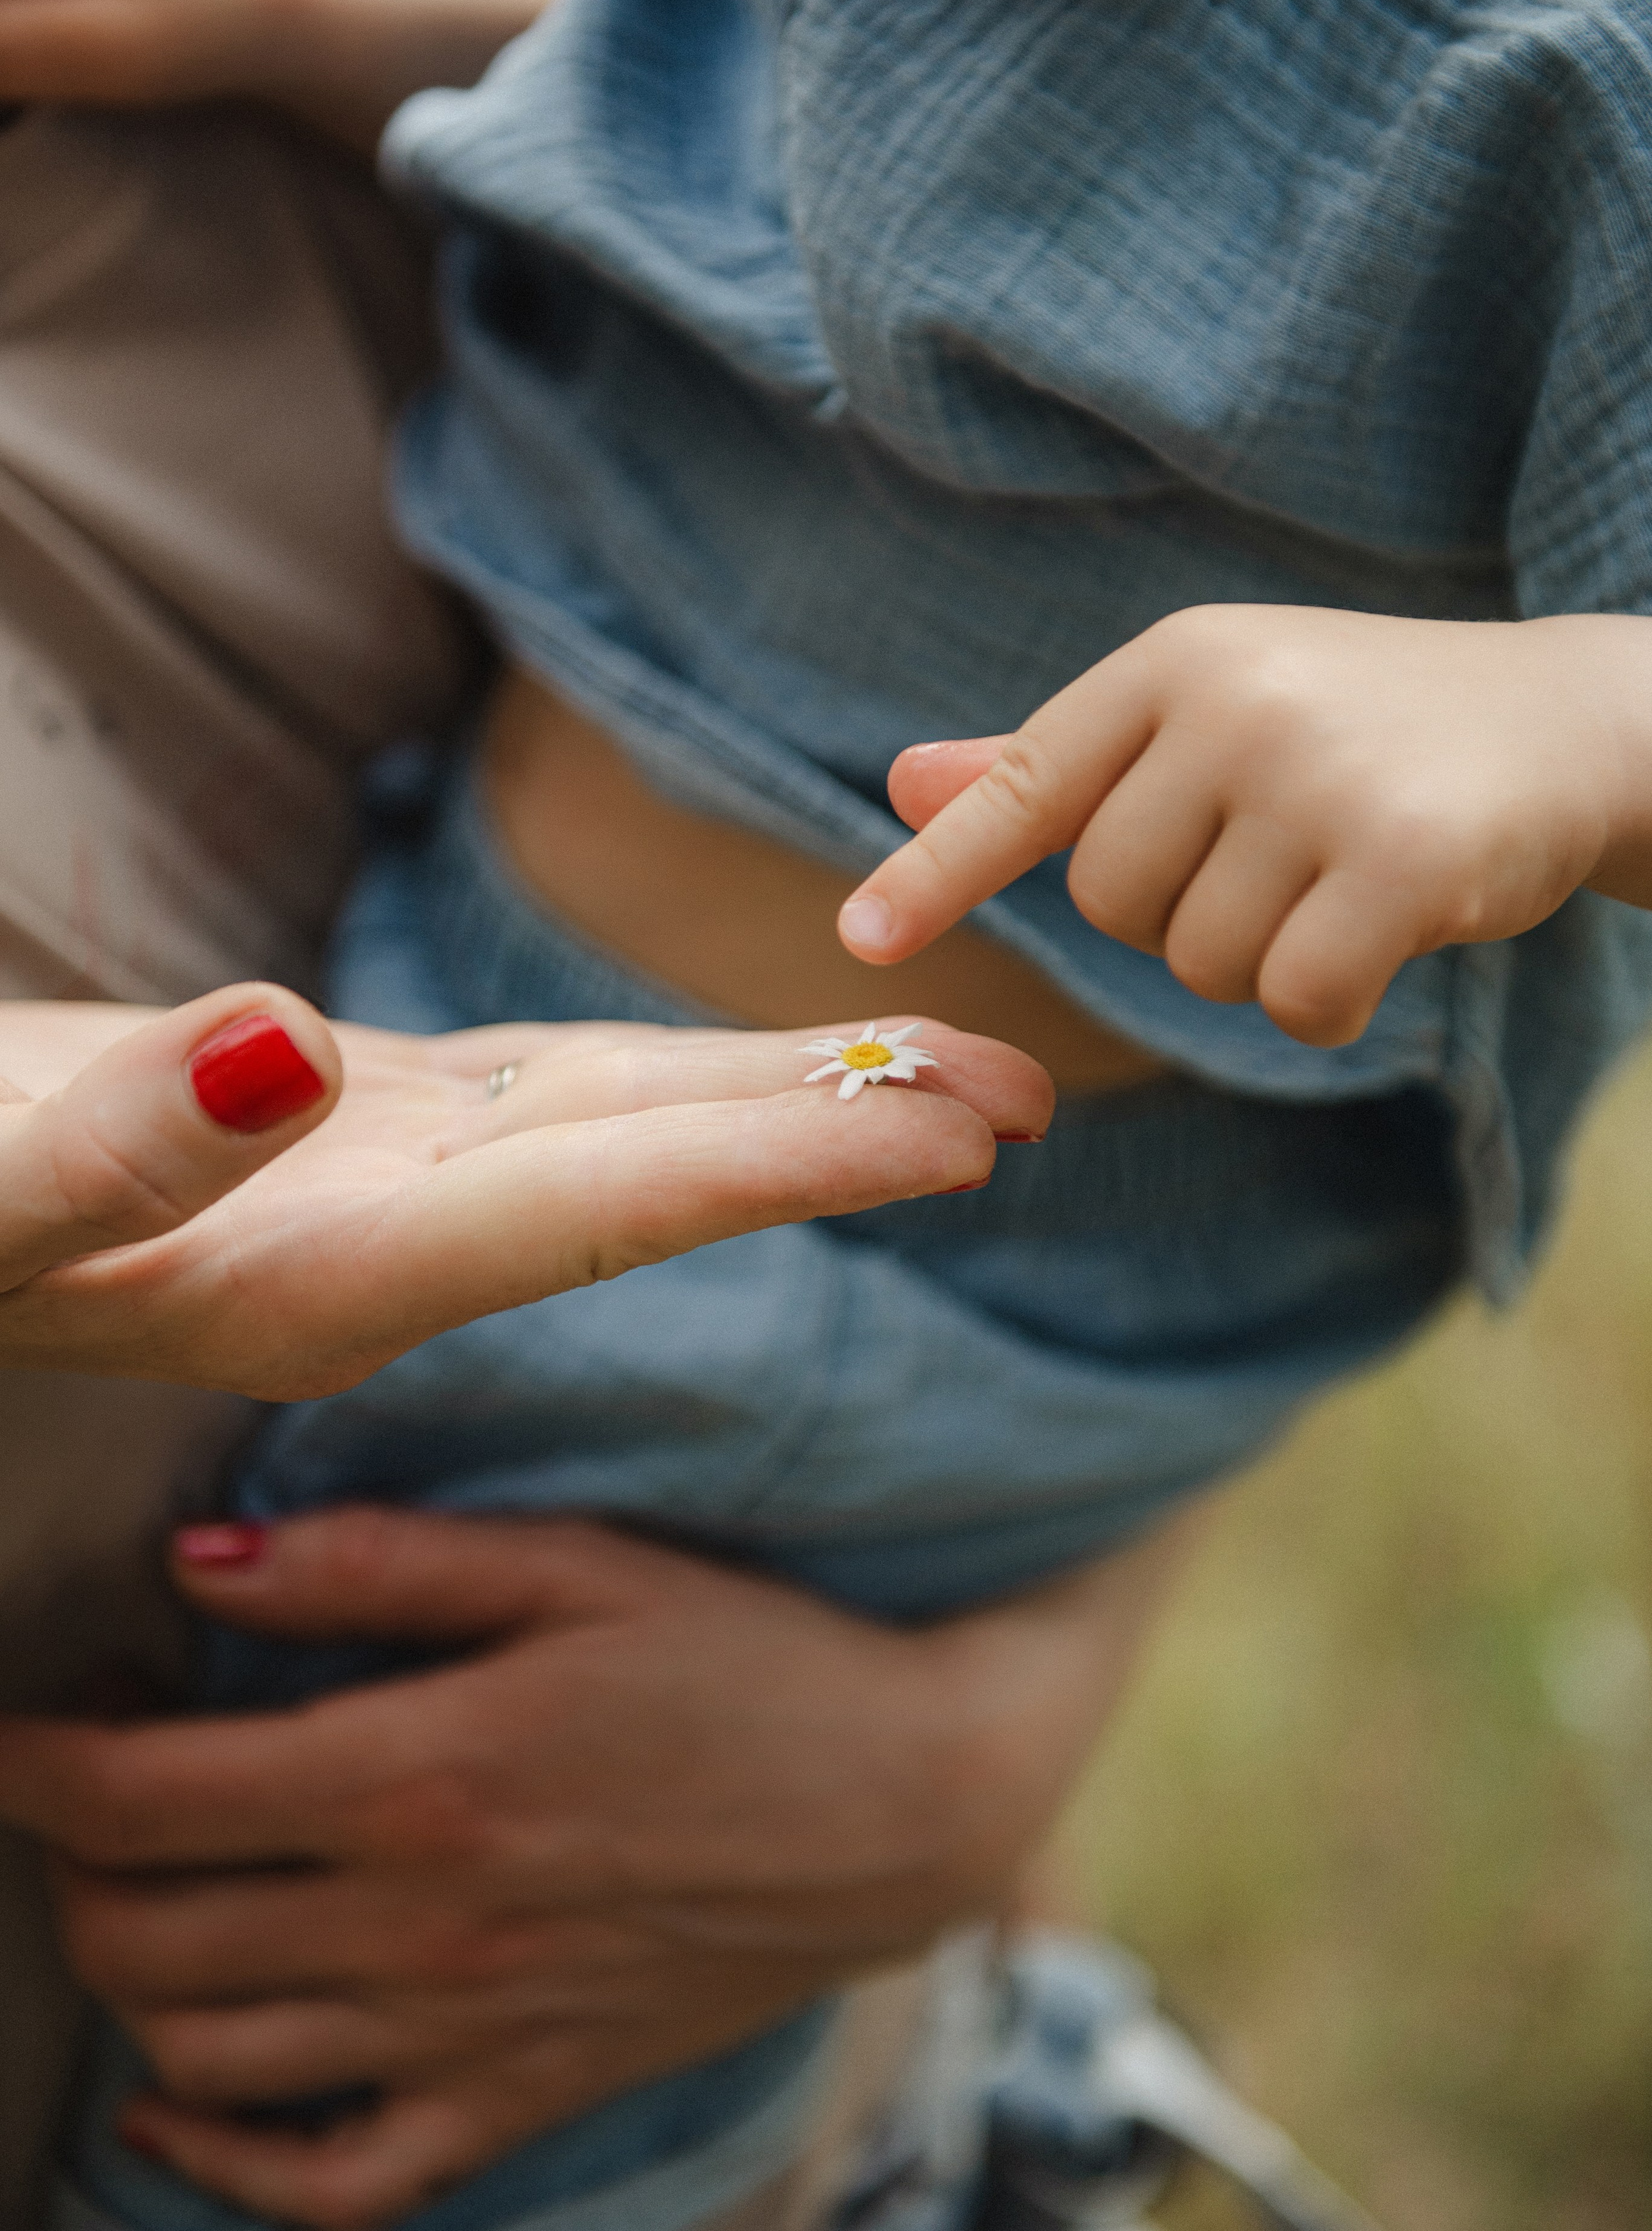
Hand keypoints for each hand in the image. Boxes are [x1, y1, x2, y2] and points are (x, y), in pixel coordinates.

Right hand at [0, 1004, 1050, 1396]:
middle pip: (661, 1178)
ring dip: (786, 1100)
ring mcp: (385, 1188)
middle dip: (843, 1137)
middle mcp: (391, 1241)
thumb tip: (276, 1046)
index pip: (607, 1208)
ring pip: (627, 1132)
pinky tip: (751, 1068)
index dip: (789, 1166)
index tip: (960, 1135)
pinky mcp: (359, 1129)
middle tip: (1033, 1095)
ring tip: (945, 1070)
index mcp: (331, 1267)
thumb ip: (119, 1151)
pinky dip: (671, 1078)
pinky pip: (555, 1101)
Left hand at [0, 1507, 1183, 2228]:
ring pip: (204, 2054)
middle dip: (67, 1859)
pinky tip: (179, 2093)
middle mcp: (422, 1923)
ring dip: (124, 1977)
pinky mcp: (522, 2094)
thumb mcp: (579, 1563)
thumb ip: (381, 1561)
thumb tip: (202, 1560)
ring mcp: (467, 2031)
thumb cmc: (747, 1654)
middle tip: (83, 1785)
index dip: (40, 1760)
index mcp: (424, 1773)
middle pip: (147, 1930)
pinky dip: (222, 2158)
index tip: (18, 1722)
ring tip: (132, 1894)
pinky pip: (332, 2182)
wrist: (907, 1797)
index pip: (144, 1797)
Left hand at [840, 606, 1651, 1049]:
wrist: (1567, 723)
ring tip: (1341, 874)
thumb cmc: (1364, 725)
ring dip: (1263, 957)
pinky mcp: (1403, 858)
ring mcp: (1320, 777)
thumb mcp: (1211, 713)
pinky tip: (1387, 931)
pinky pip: (1295, 1001)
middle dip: (1184, 916)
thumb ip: (1061, 763)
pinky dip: (1331, 999)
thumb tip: (902, 780)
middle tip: (1282, 854)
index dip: (939, 869)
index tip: (858, 940)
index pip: (1027, 783)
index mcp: (1175, 661)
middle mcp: (1237, 705)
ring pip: (1201, 964)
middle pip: (1114, 904)